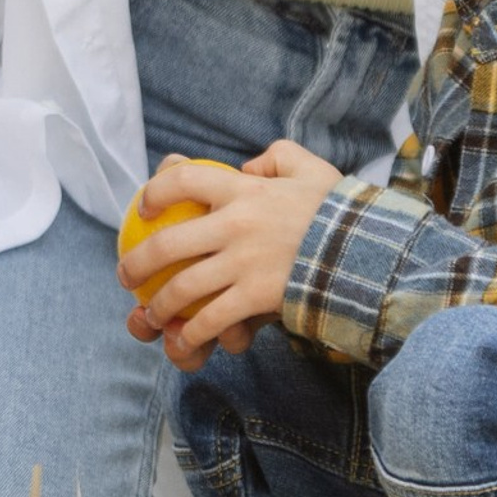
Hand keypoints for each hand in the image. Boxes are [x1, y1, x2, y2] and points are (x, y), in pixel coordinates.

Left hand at [118, 142, 342, 371]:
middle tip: (127, 275)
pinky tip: (184, 339)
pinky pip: (213, 318)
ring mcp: (244, 263)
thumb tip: (248, 167)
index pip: (185, 178)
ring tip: (150, 315)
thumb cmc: (340, 211)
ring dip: (159, 306)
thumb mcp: (310, 168)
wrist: (369, 252)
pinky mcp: (257, 297)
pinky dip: (193, 332)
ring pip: (183, 288)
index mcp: (245, 189)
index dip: (156, 189)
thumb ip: (275, 158)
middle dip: (138, 263)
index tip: (143, 205)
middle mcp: (236, 224)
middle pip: (169, 244)